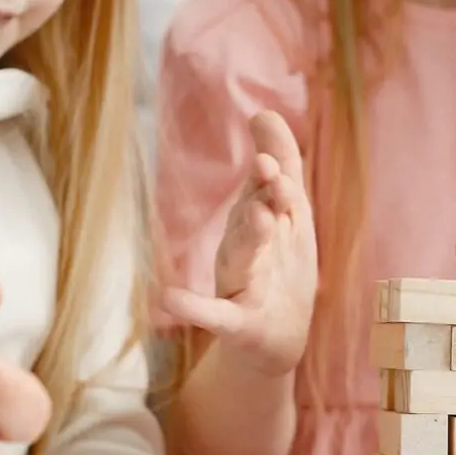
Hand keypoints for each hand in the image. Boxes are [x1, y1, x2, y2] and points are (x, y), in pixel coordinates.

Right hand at [160, 111, 315, 374]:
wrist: (274, 342)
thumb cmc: (277, 271)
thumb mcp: (287, 218)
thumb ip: (280, 165)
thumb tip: (264, 112)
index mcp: (257, 226)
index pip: (266, 193)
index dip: (273, 173)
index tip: (272, 153)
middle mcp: (243, 250)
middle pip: (251, 219)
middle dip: (260, 195)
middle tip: (269, 171)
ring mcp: (238, 286)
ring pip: (241, 259)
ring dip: (249, 236)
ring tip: (258, 216)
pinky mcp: (237, 324)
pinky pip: (214, 315)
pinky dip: (192, 308)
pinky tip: (168, 298)